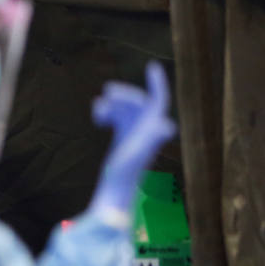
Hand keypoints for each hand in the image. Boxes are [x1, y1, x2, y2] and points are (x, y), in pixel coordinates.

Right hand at [90, 61, 176, 214]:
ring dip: (113, 104)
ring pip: (126, 110)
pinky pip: (118, 118)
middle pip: (138, 103)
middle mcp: (145, 133)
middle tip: (107, 92)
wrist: (115, 199)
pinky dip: (108, 112)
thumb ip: (151, 140)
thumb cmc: (124, 179)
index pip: (158, 102)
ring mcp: (134, 136)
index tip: (151, 67)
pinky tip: (97, 117)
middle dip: (124, 95)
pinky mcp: (123, 141)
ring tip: (98, 109)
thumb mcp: (137, 157)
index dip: (157, 84)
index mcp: (150, 132)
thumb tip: (167, 126)